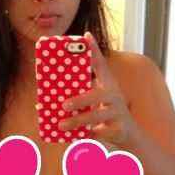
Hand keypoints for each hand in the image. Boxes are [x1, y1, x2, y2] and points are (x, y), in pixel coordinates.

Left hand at [58, 32, 138, 147]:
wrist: (129, 135)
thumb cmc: (107, 115)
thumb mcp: (96, 102)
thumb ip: (77, 97)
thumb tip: (44, 102)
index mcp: (108, 84)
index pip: (101, 64)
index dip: (94, 50)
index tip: (86, 37)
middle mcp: (114, 95)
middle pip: (97, 94)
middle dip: (80, 99)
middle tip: (63, 105)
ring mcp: (119, 112)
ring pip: (97, 115)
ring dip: (78, 120)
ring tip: (61, 125)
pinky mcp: (119, 128)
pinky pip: (101, 132)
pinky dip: (88, 136)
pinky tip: (78, 138)